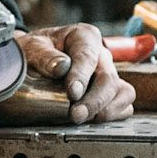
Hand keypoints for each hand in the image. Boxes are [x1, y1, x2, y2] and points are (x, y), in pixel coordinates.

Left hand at [20, 24, 134, 123]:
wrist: (34, 61)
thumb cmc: (36, 52)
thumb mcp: (32, 47)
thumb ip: (45, 56)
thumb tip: (61, 68)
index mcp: (84, 37)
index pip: (87, 56)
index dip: (81, 76)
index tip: (72, 93)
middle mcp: (101, 55)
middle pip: (108, 79)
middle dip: (94, 101)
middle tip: (75, 115)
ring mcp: (109, 74)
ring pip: (123, 93)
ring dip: (105, 110)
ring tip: (83, 119)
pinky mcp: (112, 92)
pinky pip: (124, 106)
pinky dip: (113, 116)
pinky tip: (93, 120)